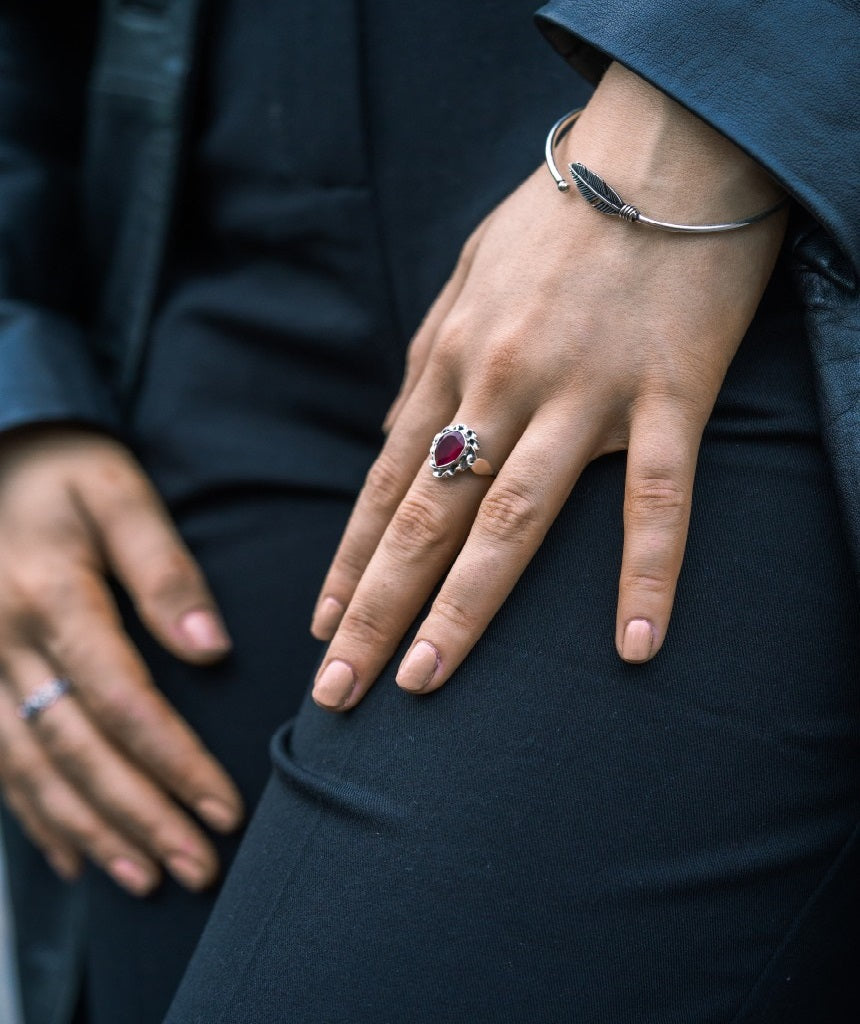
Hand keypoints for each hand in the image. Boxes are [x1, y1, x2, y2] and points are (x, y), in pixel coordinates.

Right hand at [0, 426, 241, 894]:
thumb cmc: (62, 471)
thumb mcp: (117, 494)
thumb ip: (163, 568)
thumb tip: (211, 648)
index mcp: (51, 596)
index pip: (123, 699)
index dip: (175, 761)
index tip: (225, 808)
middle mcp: (3, 643)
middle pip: (78, 750)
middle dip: (140, 817)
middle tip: (196, 868)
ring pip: (31, 770)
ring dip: (90, 831)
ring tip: (145, 880)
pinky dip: (34, 814)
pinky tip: (72, 853)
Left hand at [308, 63, 787, 708]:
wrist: (665, 149)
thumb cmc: (558, 218)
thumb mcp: (466, 279)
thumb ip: (430, 363)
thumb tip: (398, 437)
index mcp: (451, 357)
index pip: (387, 481)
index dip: (350, 561)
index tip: (321, 628)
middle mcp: (501, 383)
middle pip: (426, 516)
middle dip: (374, 609)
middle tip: (336, 691)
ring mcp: (584, 392)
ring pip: (513, 519)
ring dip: (464, 609)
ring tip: (422, 683)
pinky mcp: (669, 392)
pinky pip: (658, 498)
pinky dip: (647, 575)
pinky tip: (633, 647)